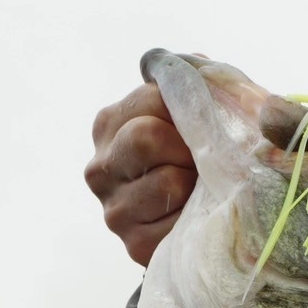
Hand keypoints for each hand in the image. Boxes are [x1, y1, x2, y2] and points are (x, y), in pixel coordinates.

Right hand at [85, 83, 196, 264]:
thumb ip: (196, 81)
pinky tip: (195, 218)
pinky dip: (197, 218)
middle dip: (188, 147)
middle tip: (201, 162)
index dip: (188, 111)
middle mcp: (99, 167)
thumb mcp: (197, 111)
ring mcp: (113, 210)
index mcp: (108, 124)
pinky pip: (178, 223)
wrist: (207, 223)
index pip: (152, 99)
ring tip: (200, 190)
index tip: (200, 127)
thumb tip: (198, 62)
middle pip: (146, 137)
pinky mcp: (134, 246)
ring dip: (197, 184)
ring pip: (168, 181)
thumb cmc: (204, 155)